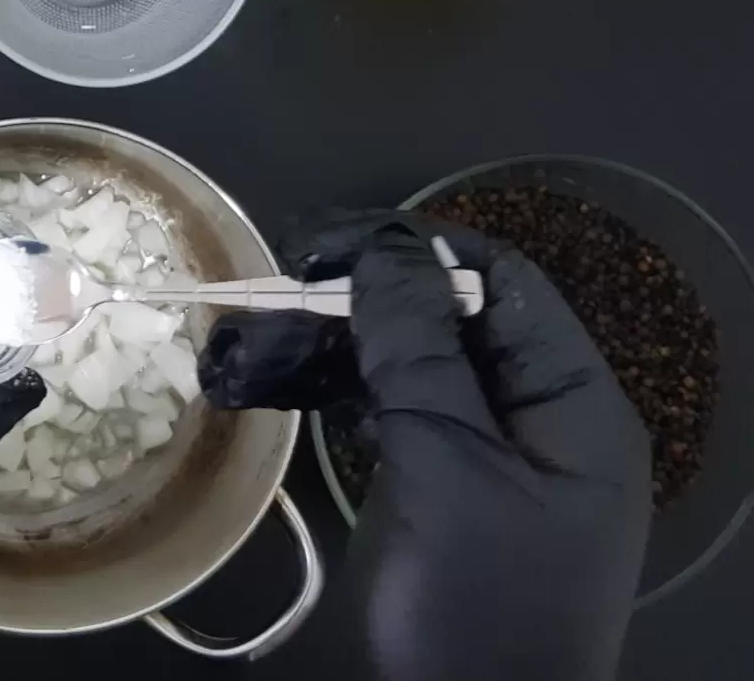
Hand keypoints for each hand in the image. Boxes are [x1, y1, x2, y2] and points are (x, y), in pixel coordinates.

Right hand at [201, 210, 650, 680]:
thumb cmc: (472, 599)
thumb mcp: (452, 467)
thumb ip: (422, 352)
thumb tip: (387, 248)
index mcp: (573, 405)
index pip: (505, 285)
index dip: (421, 248)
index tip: (327, 239)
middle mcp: (535, 421)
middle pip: (456, 322)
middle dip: (371, 294)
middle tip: (280, 280)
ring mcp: (483, 463)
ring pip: (414, 368)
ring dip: (346, 340)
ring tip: (265, 323)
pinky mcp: (433, 497)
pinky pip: (394, 416)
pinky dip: (343, 389)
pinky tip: (284, 375)